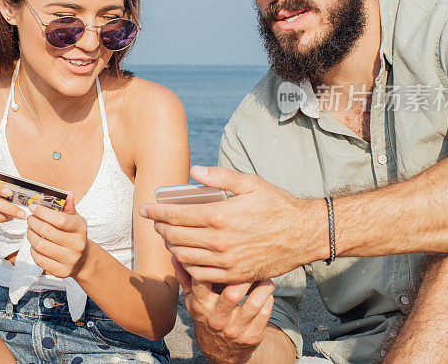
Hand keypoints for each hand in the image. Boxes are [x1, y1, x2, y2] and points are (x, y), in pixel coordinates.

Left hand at [26, 194, 89, 278]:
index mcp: (80, 228)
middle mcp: (77, 244)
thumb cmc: (74, 234)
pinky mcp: (61, 271)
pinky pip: (40, 259)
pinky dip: (33, 250)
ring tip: (30, 230)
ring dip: (30, 235)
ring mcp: (70, 260)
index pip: (60, 220)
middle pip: (47, 232)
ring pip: (41, 245)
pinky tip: (34, 244)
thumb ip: (68, 206)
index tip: (33, 207)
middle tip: (30, 218)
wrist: (83, 259)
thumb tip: (68, 193)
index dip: (43, 212)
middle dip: (33, 222)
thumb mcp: (74, 219)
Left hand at [140, 165, 325, 282]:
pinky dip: (186, 265)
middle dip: (160, 227)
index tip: (144, 208)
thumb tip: (193, 171)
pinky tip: (184, 256)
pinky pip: (200, 275)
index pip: (175, 215)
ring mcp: (226, 262)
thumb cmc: (277, 205)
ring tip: (168, 236)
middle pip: (175, 236)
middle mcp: (219, 242)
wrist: (303, 235)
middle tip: (156, 220)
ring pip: (184, 257)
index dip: (155, 211)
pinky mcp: (234, 276)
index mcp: (220, 216)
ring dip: (171, 246)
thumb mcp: (250, 183)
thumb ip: (220, 176)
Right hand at [175, 258, 274, 360]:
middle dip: (245, 277)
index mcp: (202, 306)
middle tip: (252, 265)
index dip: (213, 266)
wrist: (221, 350)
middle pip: (232, 294)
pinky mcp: (252, 336)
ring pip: (254, 303)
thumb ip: (185, 277)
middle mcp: (217, 319)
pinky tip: (266, 291)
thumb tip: (175, 255)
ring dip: (263, 286)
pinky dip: (268, 298)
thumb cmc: (207, 315)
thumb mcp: (193, 299)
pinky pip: (265, 313)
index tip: (225, 254)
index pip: (203, 282)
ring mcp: (235, 329)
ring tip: (264, 276)